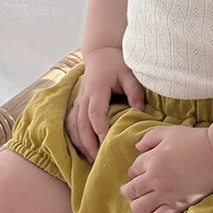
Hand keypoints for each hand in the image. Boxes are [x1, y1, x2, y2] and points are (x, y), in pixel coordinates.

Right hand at [65, 47, 144, 163]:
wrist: (100, 52)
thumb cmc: (116, 63)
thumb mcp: (129, 74)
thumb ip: (135, 91)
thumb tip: (140, 110)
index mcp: (96, 89)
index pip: (95, 114)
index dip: (100, 130)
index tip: (107, 145)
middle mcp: (84, 97)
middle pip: (82, 125)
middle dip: (89, 144)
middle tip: (99, 160)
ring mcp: (78, 101)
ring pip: (74, 126)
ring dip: (81, 144)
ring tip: (91, 159)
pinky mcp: (76, 104)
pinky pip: (71, 124)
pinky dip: (75, 138)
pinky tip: (83, 149)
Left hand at [120, 125, 212, 212]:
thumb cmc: (194, 140)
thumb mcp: (169, 132)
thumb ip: (150, 137)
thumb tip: (137, 147)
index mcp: (151, 160)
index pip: (133, 170)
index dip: (133, 171)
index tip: (137, 172)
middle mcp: (155, 179)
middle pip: (132, 191)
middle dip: (128, 191)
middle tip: (129, 191)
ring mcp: (165, 194)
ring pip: (139, 207)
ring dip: (136, 205)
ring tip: (138, 204)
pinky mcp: (177, 205)